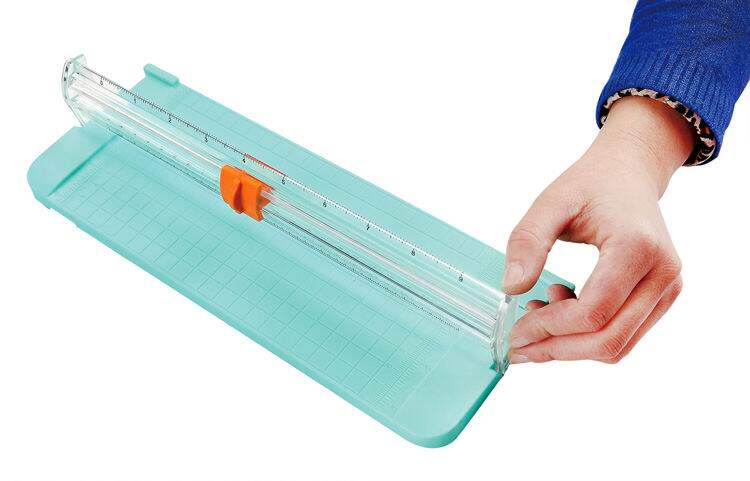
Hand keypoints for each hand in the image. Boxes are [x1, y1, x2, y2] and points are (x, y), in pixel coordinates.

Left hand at [503, 96, 694, 362]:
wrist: (630, 172)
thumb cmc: (590, 184)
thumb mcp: (550, 202)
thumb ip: (528, 241)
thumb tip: (511, 288)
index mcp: (637, 246)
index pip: (593, 312)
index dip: (549, 329)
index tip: (514, 331)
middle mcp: (663, 272)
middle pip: (608, 339)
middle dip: (556, 348)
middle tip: (518, 342)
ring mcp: (668, 288)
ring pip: (618, 346)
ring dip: (570, 345)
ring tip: (537, 313)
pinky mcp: (664, 297)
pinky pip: (624, 336)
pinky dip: (587, 336)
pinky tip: (561, 307)